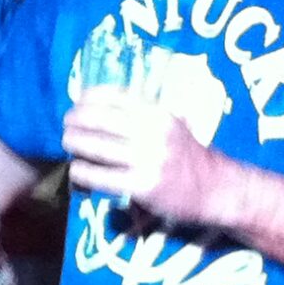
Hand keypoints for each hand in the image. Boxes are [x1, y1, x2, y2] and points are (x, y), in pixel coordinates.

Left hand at [63, 90, 232, 226]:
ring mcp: (149, 159)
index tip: (76, 103)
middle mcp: (154, 131)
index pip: (114, 96)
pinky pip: (103, 177)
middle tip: (66, 125)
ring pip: (98, 147)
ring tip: (67, 144)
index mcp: (159, 113)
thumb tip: (99, 106)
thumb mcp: (173, 124)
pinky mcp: (144, 185)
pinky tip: (76, 171)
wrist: (217, 188)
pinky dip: (84, 173)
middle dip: (76, 121)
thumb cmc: (188, 155)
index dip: (88, 98)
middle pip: (100, 119)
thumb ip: (143, 115)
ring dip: (75, 144)